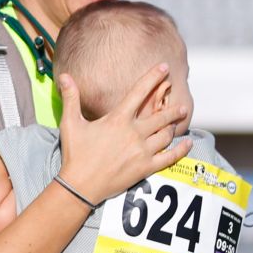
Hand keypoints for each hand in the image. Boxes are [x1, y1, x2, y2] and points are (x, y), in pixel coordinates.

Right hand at [57, 64, 193, 203]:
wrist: (79, 185)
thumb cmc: (75, 154)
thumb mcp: (70, 124)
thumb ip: (71, 98)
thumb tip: (64, 76)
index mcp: (118, 120)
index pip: (139, 92)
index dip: (153, 77)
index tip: (165, 67)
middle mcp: (134, 133)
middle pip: (161, 116)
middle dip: (173, 109)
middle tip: (182, 106)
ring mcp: (142, 151)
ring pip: (166, 135)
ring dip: (173, 127)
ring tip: (178, 122)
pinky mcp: (146, 168)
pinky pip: (170, 157)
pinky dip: (181, 149)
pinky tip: (188, 143)